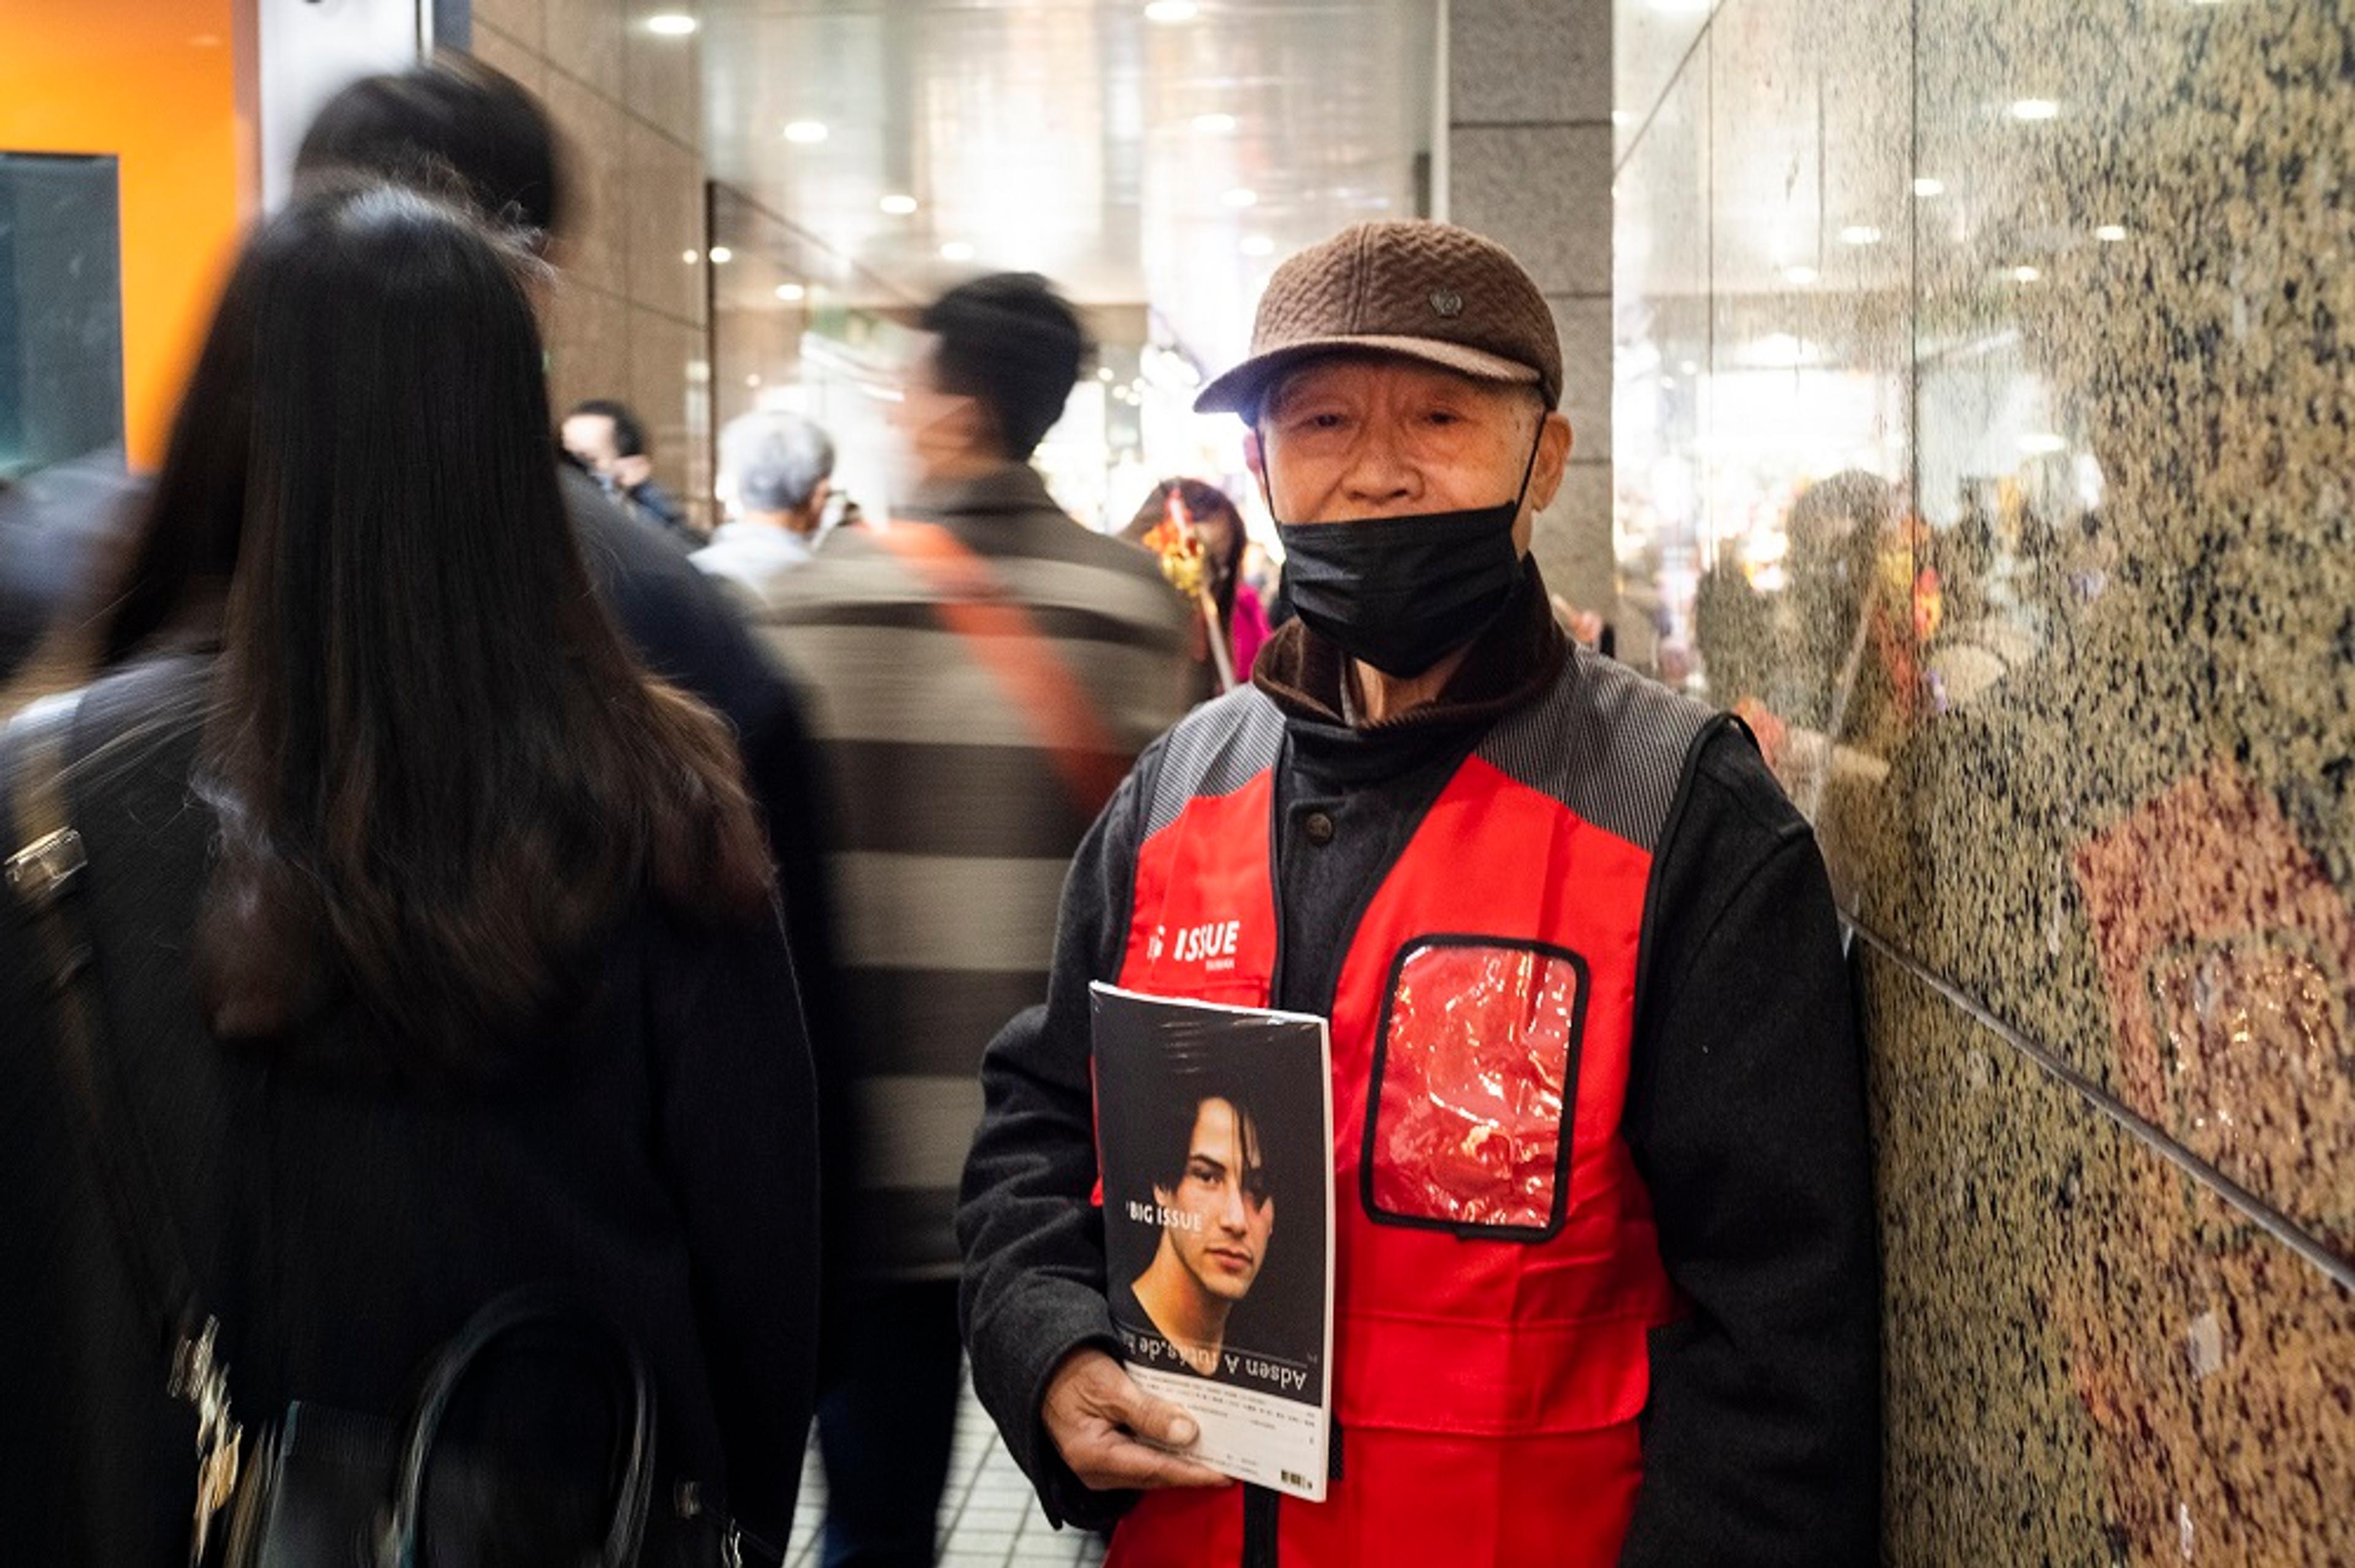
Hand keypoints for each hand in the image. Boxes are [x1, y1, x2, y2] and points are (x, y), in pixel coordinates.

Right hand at [1041, 1347, 1228, 1492]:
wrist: (1041, 1363)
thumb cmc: (1067, 1370)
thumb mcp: (1109, 1384)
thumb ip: (1148, 1412)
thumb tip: (1187, 1434)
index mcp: (1094, 1456)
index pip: (1156, 1470)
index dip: (1194, 1472)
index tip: (1225, 1473)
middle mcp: (1097, 1470)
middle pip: (1156, 1474)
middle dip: (1194, 1467)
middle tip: (1232, 1459)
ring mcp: (1099, 1465)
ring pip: (1151, 1467)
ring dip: (1182, 1458)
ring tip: (1218, 1448)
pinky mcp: (1104, 1454)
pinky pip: (1142, 1456)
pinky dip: (1165, 1449)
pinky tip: (1186, 1437)